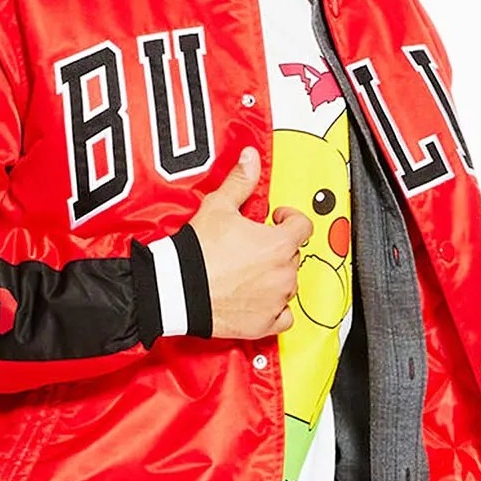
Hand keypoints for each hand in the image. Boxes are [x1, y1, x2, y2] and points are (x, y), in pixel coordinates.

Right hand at [188, 147, 312, 339]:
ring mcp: (276, 300)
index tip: (275, 219)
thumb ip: (240, 181)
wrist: (177, 291)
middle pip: (293, 256)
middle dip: (277, 249)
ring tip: (250, 272)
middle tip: (253, 246)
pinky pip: (284, 317)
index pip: (303, 227)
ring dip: (275, 277)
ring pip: (288, 285)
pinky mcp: (264, 323)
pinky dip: (275, 310)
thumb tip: (250, 157)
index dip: (290, 219)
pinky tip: (259, 300)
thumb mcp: (218, 207)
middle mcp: (284, 273)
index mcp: (279, 244)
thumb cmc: (198, 252)